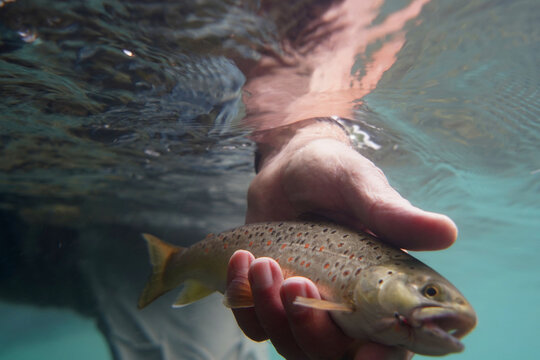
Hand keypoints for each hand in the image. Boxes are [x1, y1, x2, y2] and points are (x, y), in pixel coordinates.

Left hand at [228, 121, 456, 358]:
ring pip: (290, 345)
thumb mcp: (361, 188)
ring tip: (262, 261)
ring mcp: (305, 307)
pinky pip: (254, 323)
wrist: (288, 168)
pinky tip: (242, 259)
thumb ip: (394, 214)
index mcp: (383, 289)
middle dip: (311, 329)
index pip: (393, 344)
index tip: (366, 352)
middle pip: (332, 355)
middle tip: (297, 281)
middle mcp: (345, 307)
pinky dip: (244, 300)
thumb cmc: (333, 173)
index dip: (382, 358)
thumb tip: (448, 233)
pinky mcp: (270, 300)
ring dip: (272, 311)